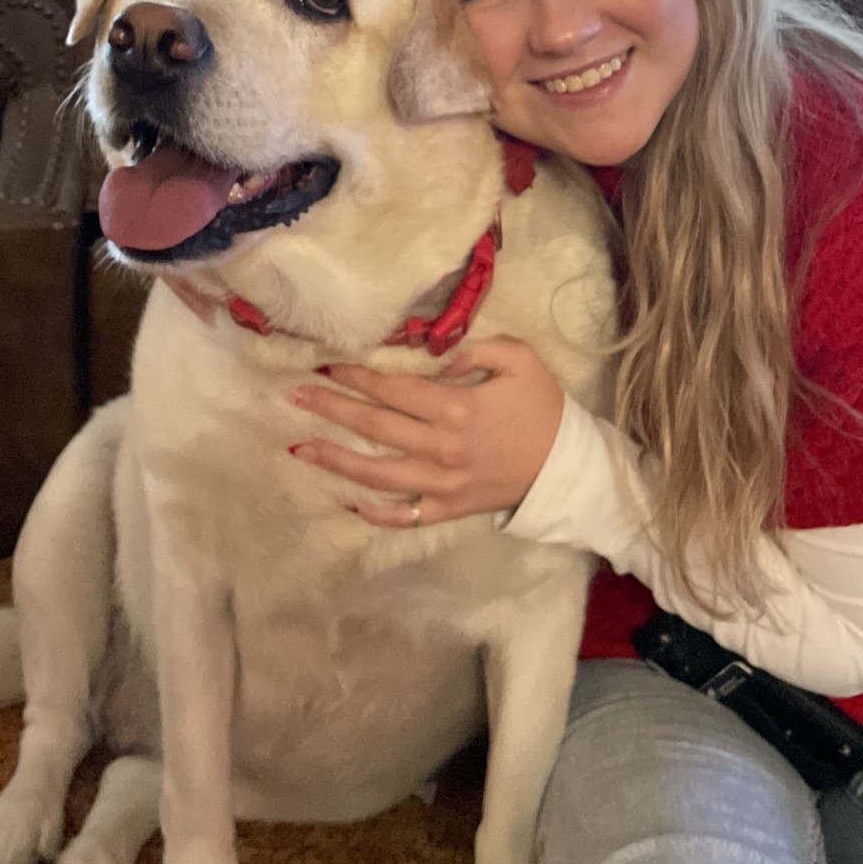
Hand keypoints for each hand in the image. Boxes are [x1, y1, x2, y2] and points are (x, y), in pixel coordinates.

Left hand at [286, 338, 565, 527]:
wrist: (567, 467)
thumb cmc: (542, 408)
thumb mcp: (520, 360)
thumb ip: (478, 348)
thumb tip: (437, 357)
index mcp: (456, 408)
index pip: (392, 390)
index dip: (356, 377)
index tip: (326, 366)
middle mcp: (441, 447)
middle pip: (374, 427)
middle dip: (331, 409)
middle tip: (295, 396)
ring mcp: (442, 483)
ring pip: (376, 474)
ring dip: (334, 460)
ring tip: (299, 447)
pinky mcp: (448, 509)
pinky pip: (404, 515)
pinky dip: (374, 511)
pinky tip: (347, 500)